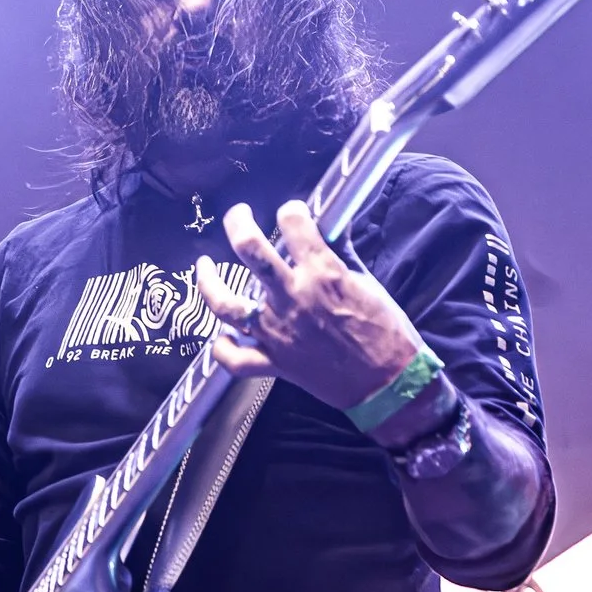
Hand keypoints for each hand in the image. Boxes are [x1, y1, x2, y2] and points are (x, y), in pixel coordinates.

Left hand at [195, 200, 424, 432]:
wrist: (388, 381)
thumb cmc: (385, 330)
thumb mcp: (367, 281)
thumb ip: (342, 252)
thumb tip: (334, 225)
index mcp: (321, 273)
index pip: (293, 223)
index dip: (292, 211)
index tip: (292, 213)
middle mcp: (292, 297)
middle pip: (250, 250)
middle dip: (238, 223)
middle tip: (238, 216)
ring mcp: (277, 331)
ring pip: (226, 303)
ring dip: (208, 281)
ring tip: (204, 266)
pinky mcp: (275, 362)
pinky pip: (234, 359)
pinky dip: (221, 348)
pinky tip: (221, 335)